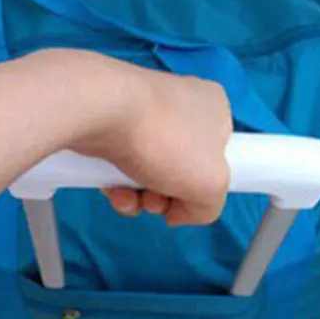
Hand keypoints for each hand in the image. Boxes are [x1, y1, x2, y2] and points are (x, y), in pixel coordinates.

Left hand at [68, 54, 231, 225]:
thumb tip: (176, 214)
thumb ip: (207, 208)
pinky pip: (120, 164)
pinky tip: (111, 190)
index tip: (190, 195)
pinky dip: (117, 184)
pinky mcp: (110, 122)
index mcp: (214, 107)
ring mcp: (142, 112)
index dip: (205, 183)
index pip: (219, 155)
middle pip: (180, 169)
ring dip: (140, 197)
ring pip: (147, 172)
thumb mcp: (212, 185)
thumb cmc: (167, 140)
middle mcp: (180, 104)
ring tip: (130, 198)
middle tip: (155, 202)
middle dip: (166, 197)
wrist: (101, 111)